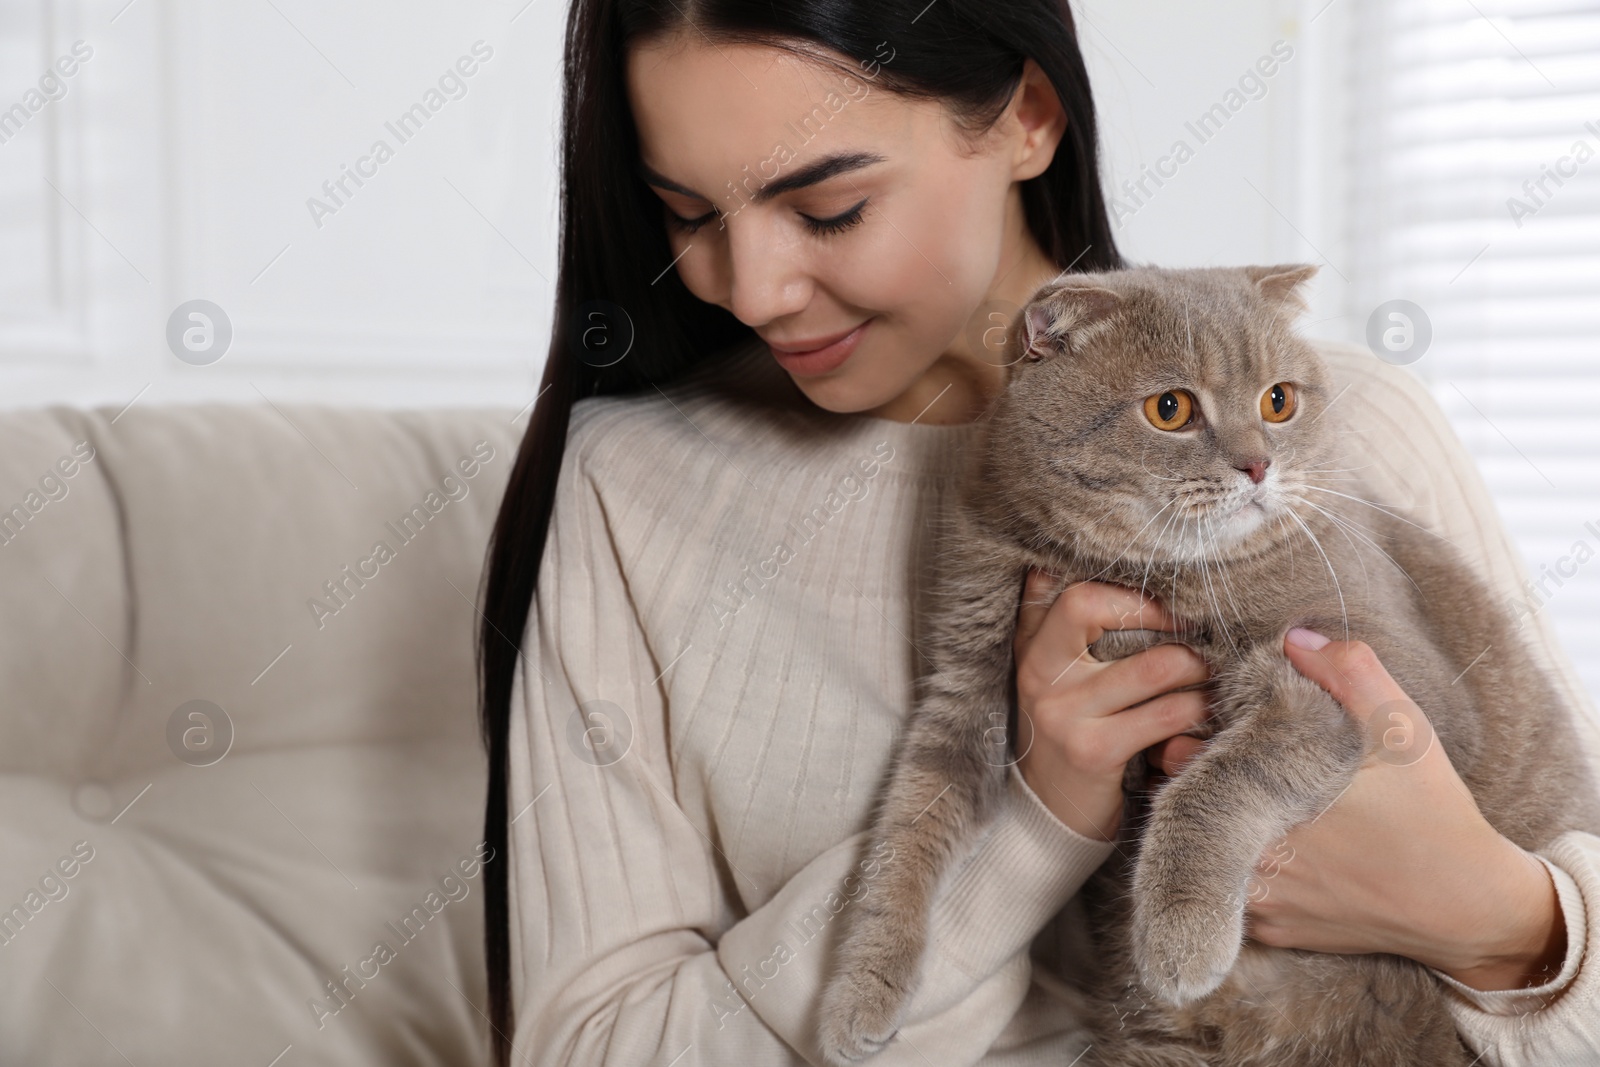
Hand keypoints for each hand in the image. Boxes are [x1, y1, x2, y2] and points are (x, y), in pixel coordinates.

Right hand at [1013, 568, 1210, 841]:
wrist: (1048, 811)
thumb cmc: (1067, 727)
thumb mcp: (1052, 672)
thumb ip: (1060, 620)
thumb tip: (1080, 558)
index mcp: (1032, 646)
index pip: (1072, 590)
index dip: (1129, 591)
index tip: (1170, 604)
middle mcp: (1040, 674)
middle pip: (1100, 610)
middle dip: (1167, 620)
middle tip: (1203, 633)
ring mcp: (1064, 713)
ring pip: (1155, 665)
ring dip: (1199, 668)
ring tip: (1215, 673)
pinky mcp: (1093, 751)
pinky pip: (1167, 715)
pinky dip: (1199, 709)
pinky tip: (1208, 712)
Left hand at [1148, 628, 1567, 991]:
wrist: (1466, 903)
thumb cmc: (1431, 808)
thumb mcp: (1400, 725)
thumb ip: (1346, 671)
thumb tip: (1293, 639)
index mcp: (1268, 798)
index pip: (1181, 756)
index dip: (1195, 734)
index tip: (1224, 726)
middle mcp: (1252, 856)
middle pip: (1185, 804)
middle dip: (1202, 778)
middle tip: (1240, 762)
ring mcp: (1258, 901)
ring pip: (1204, 850)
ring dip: (1220, 825)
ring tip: (1264, 804)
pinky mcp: (1273, 932)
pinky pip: (1234, 891)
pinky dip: (1246, 868)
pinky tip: (1284, 849)